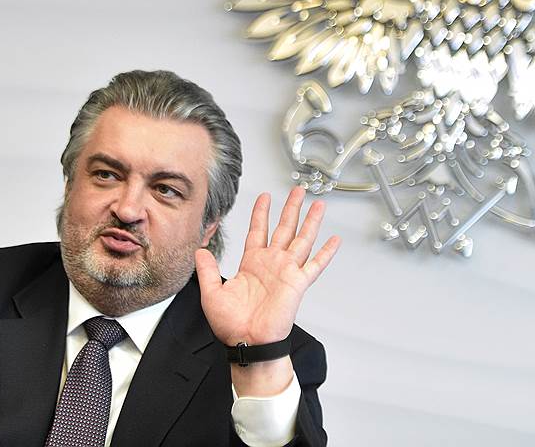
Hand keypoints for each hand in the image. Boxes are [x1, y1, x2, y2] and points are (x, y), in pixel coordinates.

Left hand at [195, 187, 339, 347]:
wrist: (247, 342)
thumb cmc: (231, 325)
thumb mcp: (211, 292)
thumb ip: (207, 270)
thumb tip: (200, 251)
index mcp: (252, 263)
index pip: (258, 230)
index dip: (261, 213)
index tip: (265, 197)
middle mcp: (271, 264)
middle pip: (284, 228)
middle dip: (291, 208)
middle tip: (298, 192)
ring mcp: (286, 272)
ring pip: (302, 239)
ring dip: (311, 222)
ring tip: (318, 205)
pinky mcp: (297, 283)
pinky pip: (315, 265)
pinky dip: (326, 253)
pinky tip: (334, 240)